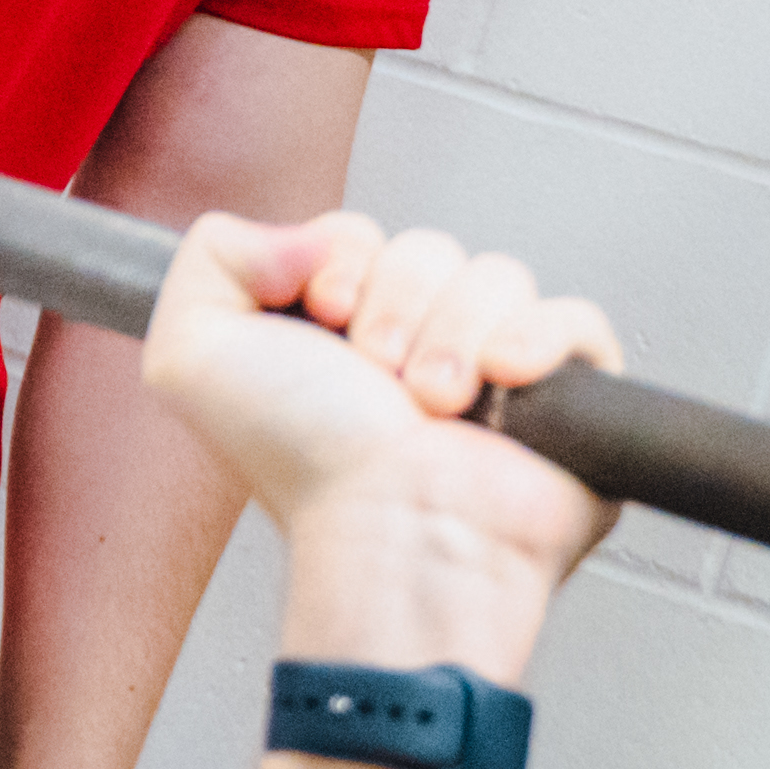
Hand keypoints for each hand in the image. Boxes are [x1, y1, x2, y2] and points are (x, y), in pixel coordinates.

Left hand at [137, 212, 621, 621]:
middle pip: (428, 247)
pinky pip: (577, 321)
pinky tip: (501, 380)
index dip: (343, 259)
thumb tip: (304, 235)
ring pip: (498, 274)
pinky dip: (538, 339)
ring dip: (454, 333)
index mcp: (340, 333)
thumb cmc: (306, 467)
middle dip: (396, 303)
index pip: (360, 233)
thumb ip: (212, 254)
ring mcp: (497, 373)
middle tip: (377, 375)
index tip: (323, 318)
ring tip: (432, 402)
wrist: (388, 534)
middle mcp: (417, 348)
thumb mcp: (192, 354)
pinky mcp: (569, 400)